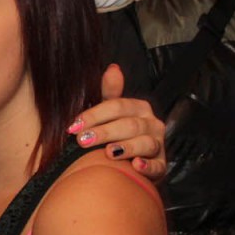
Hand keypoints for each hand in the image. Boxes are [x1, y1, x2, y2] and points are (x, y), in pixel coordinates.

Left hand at [68, 64, 167, 180]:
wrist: (130, 164)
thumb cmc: (118, 135)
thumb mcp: (111, 113)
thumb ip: (110, 93)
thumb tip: (113, 68)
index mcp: (138, 108)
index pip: (117, 106)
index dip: (94, 115)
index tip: (74, 126)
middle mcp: (151, 124)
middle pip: (129, 125)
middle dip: (105, 132)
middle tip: (83, 140)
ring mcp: (157, 145)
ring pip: (145, 143)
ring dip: (127, 147)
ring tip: (109, 152)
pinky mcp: (160, 166)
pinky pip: (157, 166)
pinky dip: (147, 166)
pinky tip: (136, 166)